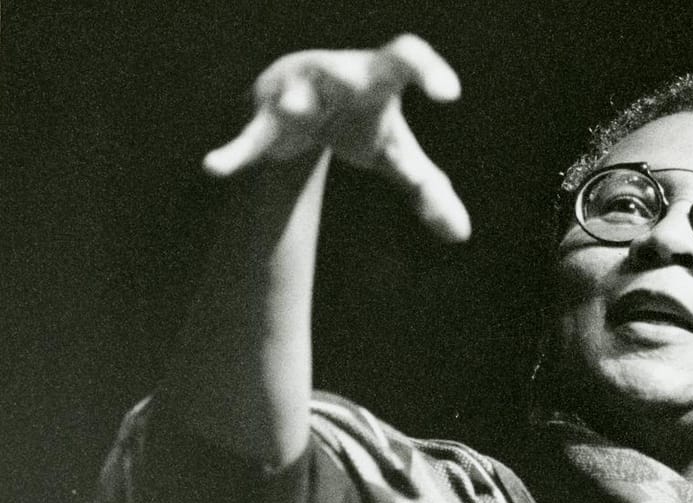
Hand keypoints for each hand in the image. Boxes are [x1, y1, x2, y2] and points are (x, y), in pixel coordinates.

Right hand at [203, 35, 470, 241]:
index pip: (404, 60)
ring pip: (294, 96)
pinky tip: (214, 168)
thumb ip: (429, 190)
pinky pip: (249, 140)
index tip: (449, 95)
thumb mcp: (395, 155)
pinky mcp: (264, 124)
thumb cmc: (359, 123)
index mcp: (375, 79)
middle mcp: (335, 77)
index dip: (426, 71)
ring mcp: (296, 96)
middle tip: (361, 83)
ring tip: (294, 112)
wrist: (298, 108)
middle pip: (347, 72)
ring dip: (294, 103)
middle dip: (351, 76)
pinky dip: (232, 154)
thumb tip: (460, 234)